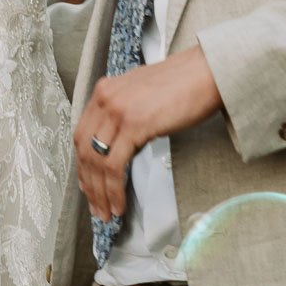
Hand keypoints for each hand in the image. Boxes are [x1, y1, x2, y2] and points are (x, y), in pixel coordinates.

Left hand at [74, 46, 222, 220]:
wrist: (203, 72)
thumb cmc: (180, 84)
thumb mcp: (140, 93)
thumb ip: (124, 112)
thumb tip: (119, 144)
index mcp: (105, 90)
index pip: (81, 133)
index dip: (82, 164)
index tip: (87, 185)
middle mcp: (106, 98)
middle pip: (84, 149)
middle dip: (88, 184)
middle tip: (95, 207)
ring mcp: (118, 111)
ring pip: (96, 161)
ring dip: (99, 193)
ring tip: (106, 213)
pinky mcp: (134, 125)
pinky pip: (114, 165)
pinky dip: (113, 189)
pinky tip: (119, 203)